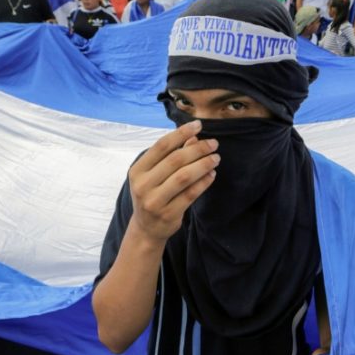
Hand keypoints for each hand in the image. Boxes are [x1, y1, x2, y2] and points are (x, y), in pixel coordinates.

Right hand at [128, 120, 219, 242]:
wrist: (147, 228)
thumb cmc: (153, 194)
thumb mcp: (155, 174)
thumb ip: (172, 155)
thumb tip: (194, 137)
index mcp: (138, 170)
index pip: (161, 146)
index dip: (181, 133)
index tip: (198, 125)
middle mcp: (143, 185)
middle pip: (175, 160)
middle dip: (197, 149)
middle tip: (213, 144)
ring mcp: (154, 201)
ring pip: (184, 177)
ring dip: (203, 165)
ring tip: (216, 158)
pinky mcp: (168, 214)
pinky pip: (190, 194)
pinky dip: (203, 183)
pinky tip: (212, 174)